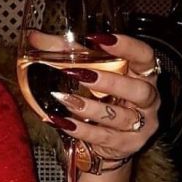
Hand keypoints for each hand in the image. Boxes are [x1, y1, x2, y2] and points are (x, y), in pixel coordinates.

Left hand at [50, 34, 159, 163]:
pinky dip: (81, 129)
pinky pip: (104, 137)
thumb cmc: (102, 98)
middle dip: (109, 82)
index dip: (127, 46)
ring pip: (120, 116)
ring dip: (90, 108)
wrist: (107, 140)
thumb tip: (34, 37)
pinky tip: (61, 121)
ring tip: (65, 99)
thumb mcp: (88, 72)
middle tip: (79, 74)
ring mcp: (141, 124)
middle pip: (138, 89)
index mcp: (142, 74)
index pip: (144, 56)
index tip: (99, 38)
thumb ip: (65, 53)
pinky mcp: (127, 145)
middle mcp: (147, 99)